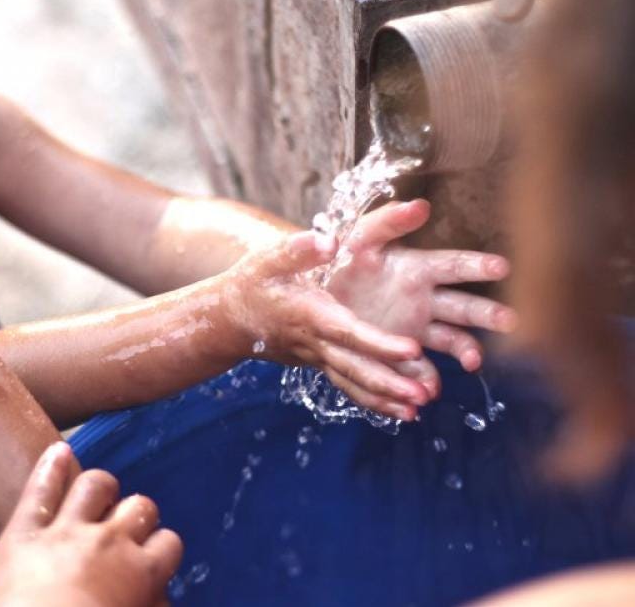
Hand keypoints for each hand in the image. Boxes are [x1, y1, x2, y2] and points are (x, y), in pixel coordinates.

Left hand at [0, 442, 182, 606]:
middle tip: (124, 531)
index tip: (150, 557)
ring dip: (101, 487)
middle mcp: (111, 542)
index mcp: (142, 574)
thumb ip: (149, 604)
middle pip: (140, 507)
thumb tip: (157, 598)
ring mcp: (66, 531)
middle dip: (137, 515)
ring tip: (99, 494)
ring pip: (96, 485)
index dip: (160, 548)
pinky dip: (51, 467)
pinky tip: (60, 452)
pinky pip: (41, 490)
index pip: (168, 543)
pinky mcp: (24, 532)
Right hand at [220, 230, 430, 419]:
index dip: (379, 343)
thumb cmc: (253, 283)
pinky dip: (374, 402)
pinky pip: (348, 387)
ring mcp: (318, 357)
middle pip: (354, 368)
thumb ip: (300, 248)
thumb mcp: (269, 259)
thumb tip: (330, 241)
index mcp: (310, 315)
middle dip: (388, 383)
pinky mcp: (321, 363)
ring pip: (352, 384)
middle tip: (422, 395)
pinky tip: (401, 411)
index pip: (348, 332)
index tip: (412, 349)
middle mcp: (315, 342)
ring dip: (384, 399)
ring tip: (417, 410)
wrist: (229, 318)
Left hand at [328, 200, 517, 395]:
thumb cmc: (339, 262)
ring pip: (451, 340)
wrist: (314, 298)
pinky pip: (418, 369)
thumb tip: (420, 205)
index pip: (454, 266)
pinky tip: (429, 389)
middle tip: (509, 320)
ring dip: (467, 350)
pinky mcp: (398, 353)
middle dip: (487, 313)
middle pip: (464, 307)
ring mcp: (414, 328)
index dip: (477, 267)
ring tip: (472, 362)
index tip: (502, 267)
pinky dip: (426, 379)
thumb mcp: (356, 239)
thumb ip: (384, 222)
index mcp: (416, 269)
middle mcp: (423, 299)